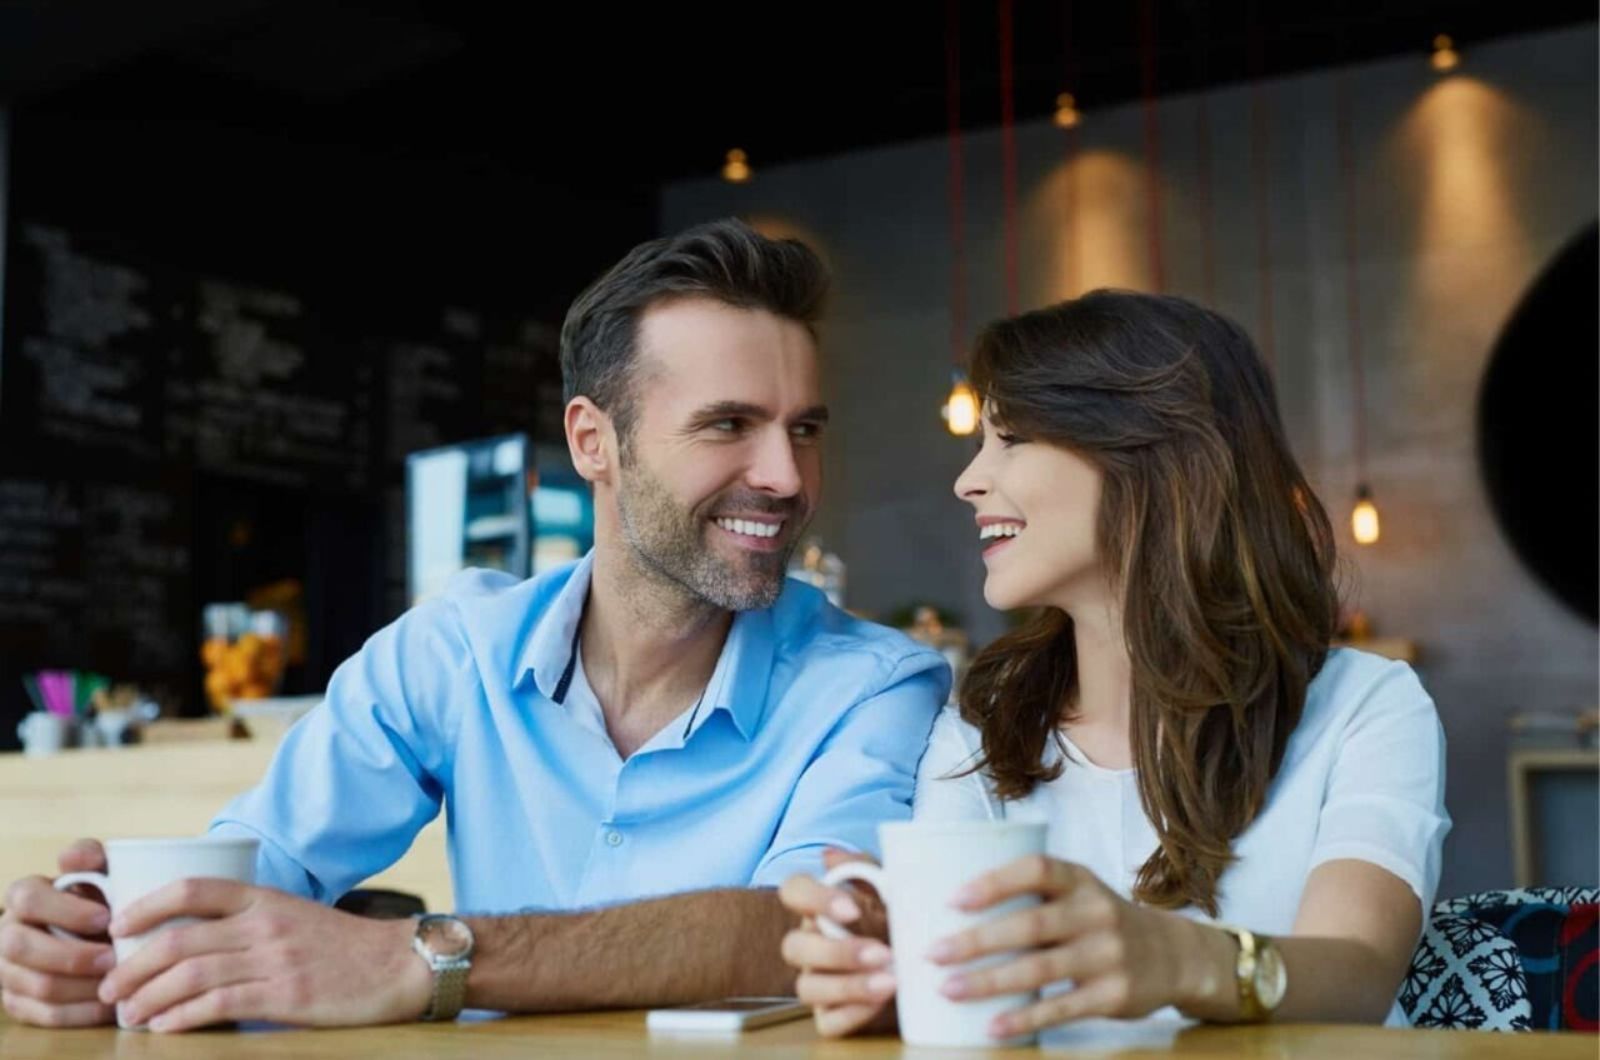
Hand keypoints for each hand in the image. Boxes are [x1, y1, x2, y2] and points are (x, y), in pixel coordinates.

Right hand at [0, 839, 116, 1026]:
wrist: (98, 932)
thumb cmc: (99, 897)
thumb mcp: (98, 871)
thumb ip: (89, 857)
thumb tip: (73, 858)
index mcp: (24, 896)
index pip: (27, 899)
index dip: (65, 911)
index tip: (106, 918)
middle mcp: (6, 934)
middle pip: (21, 948)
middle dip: (71, 955)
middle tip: (112, 958)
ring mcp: (8, 972)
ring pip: (36, 986)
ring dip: (82, 987)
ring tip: (118, 983)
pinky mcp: (20, 1003)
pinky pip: (45, 1015)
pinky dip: (81, 1013)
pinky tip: (110, 1006)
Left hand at [96, 880, 431, 1031]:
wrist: (398, 965)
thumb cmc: (343, 946)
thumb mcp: (293, 917)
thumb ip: (247, 923)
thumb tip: (187, 943)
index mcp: (266, 899)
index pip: (194, 889)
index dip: (146, 906)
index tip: (116, 927)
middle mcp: (265, 924)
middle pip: (178, 939)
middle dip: (131, 966)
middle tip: (108, 988)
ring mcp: (275, 960)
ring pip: (190, 974)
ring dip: (148, 998)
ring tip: (128, 1014)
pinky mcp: (286, 997)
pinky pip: (219, 1005)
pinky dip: (182, 1018)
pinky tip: (165, 1028)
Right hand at [778, 849, 895, 1037]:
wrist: (924, 959)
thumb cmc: (896, 916)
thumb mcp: (888, 885)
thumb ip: (863, 868)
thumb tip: (829, 856)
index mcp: (818, 907)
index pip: (793, 891)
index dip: (814, 899)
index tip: (852, 910)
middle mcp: (809, 944)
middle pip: (793, 947)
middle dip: (837, 952)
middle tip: (883, 953)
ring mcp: (817, 980)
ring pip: (807, 988)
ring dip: (848, 986)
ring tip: (890, 982)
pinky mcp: (832, 1014)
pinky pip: (827, 1021)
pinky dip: (853, 1014)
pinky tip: (881, 1002)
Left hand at [929, 856, 1197, 1038]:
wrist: (1173, 956)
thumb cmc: (1101, 920)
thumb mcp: (1079, 892)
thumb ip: (1032, 895)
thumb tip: (951, 905)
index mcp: (1080, 880)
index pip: (1036, 870)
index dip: (995, 882)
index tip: (953, 900)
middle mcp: (1096, 913)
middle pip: (1029, 925)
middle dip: (976, 941)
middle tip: (933, 953)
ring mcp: (1107, 955)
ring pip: (1039, 970)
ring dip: (988, 982)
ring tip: (947, 989)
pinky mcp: (1112, 996)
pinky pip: (1060, 1009)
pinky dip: (1023, 1019)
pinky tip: (992, 1026)